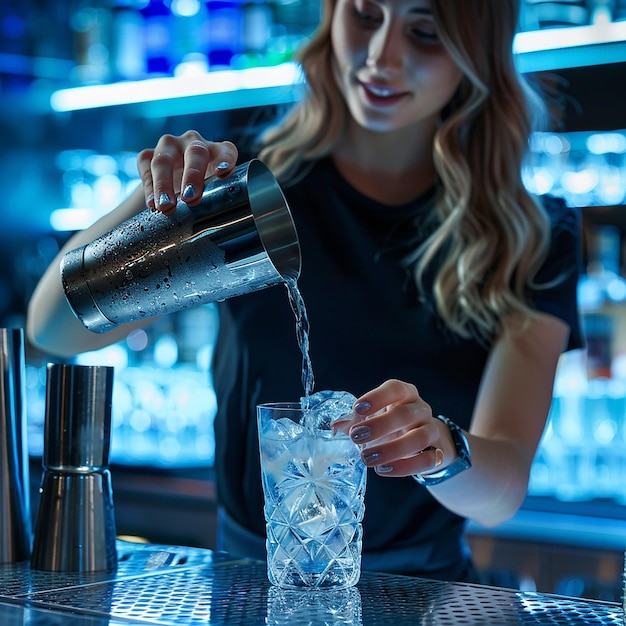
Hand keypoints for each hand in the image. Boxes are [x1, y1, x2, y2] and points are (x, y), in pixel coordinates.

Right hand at [136, 131, 238, 214]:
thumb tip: (215, 219)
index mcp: (217, 151)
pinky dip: (149, 186)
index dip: (224, 160)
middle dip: (192, 175)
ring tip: (166, 206)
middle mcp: (194, 143)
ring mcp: (170, 146)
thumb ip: (217, 199)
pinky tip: (152, 203)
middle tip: (190, 198)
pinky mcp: (149, 154)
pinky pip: (146, 167)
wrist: (173, 190)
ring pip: (164, 160)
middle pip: (195, 152)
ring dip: (164, 184)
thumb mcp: (213, 194)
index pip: (226, 151)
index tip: (222, 172)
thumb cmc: (201, 193)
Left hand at [333, 379, 453, 476]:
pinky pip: (427, 460)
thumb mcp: (378, 416)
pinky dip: (405, 467)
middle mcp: (420, 409)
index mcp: (405, 394)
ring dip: (392, 450)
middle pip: (405, 414)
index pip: (395, 389)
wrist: (426, 440)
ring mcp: (431, 430)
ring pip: (419, 438)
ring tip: (367, 458)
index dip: (377, 397)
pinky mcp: (437, 453)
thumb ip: (357, 419)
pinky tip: (384, 470)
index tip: (358, 408)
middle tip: (356, 437)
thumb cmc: (393, 424)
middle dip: (379, 426)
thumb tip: (334, 426)